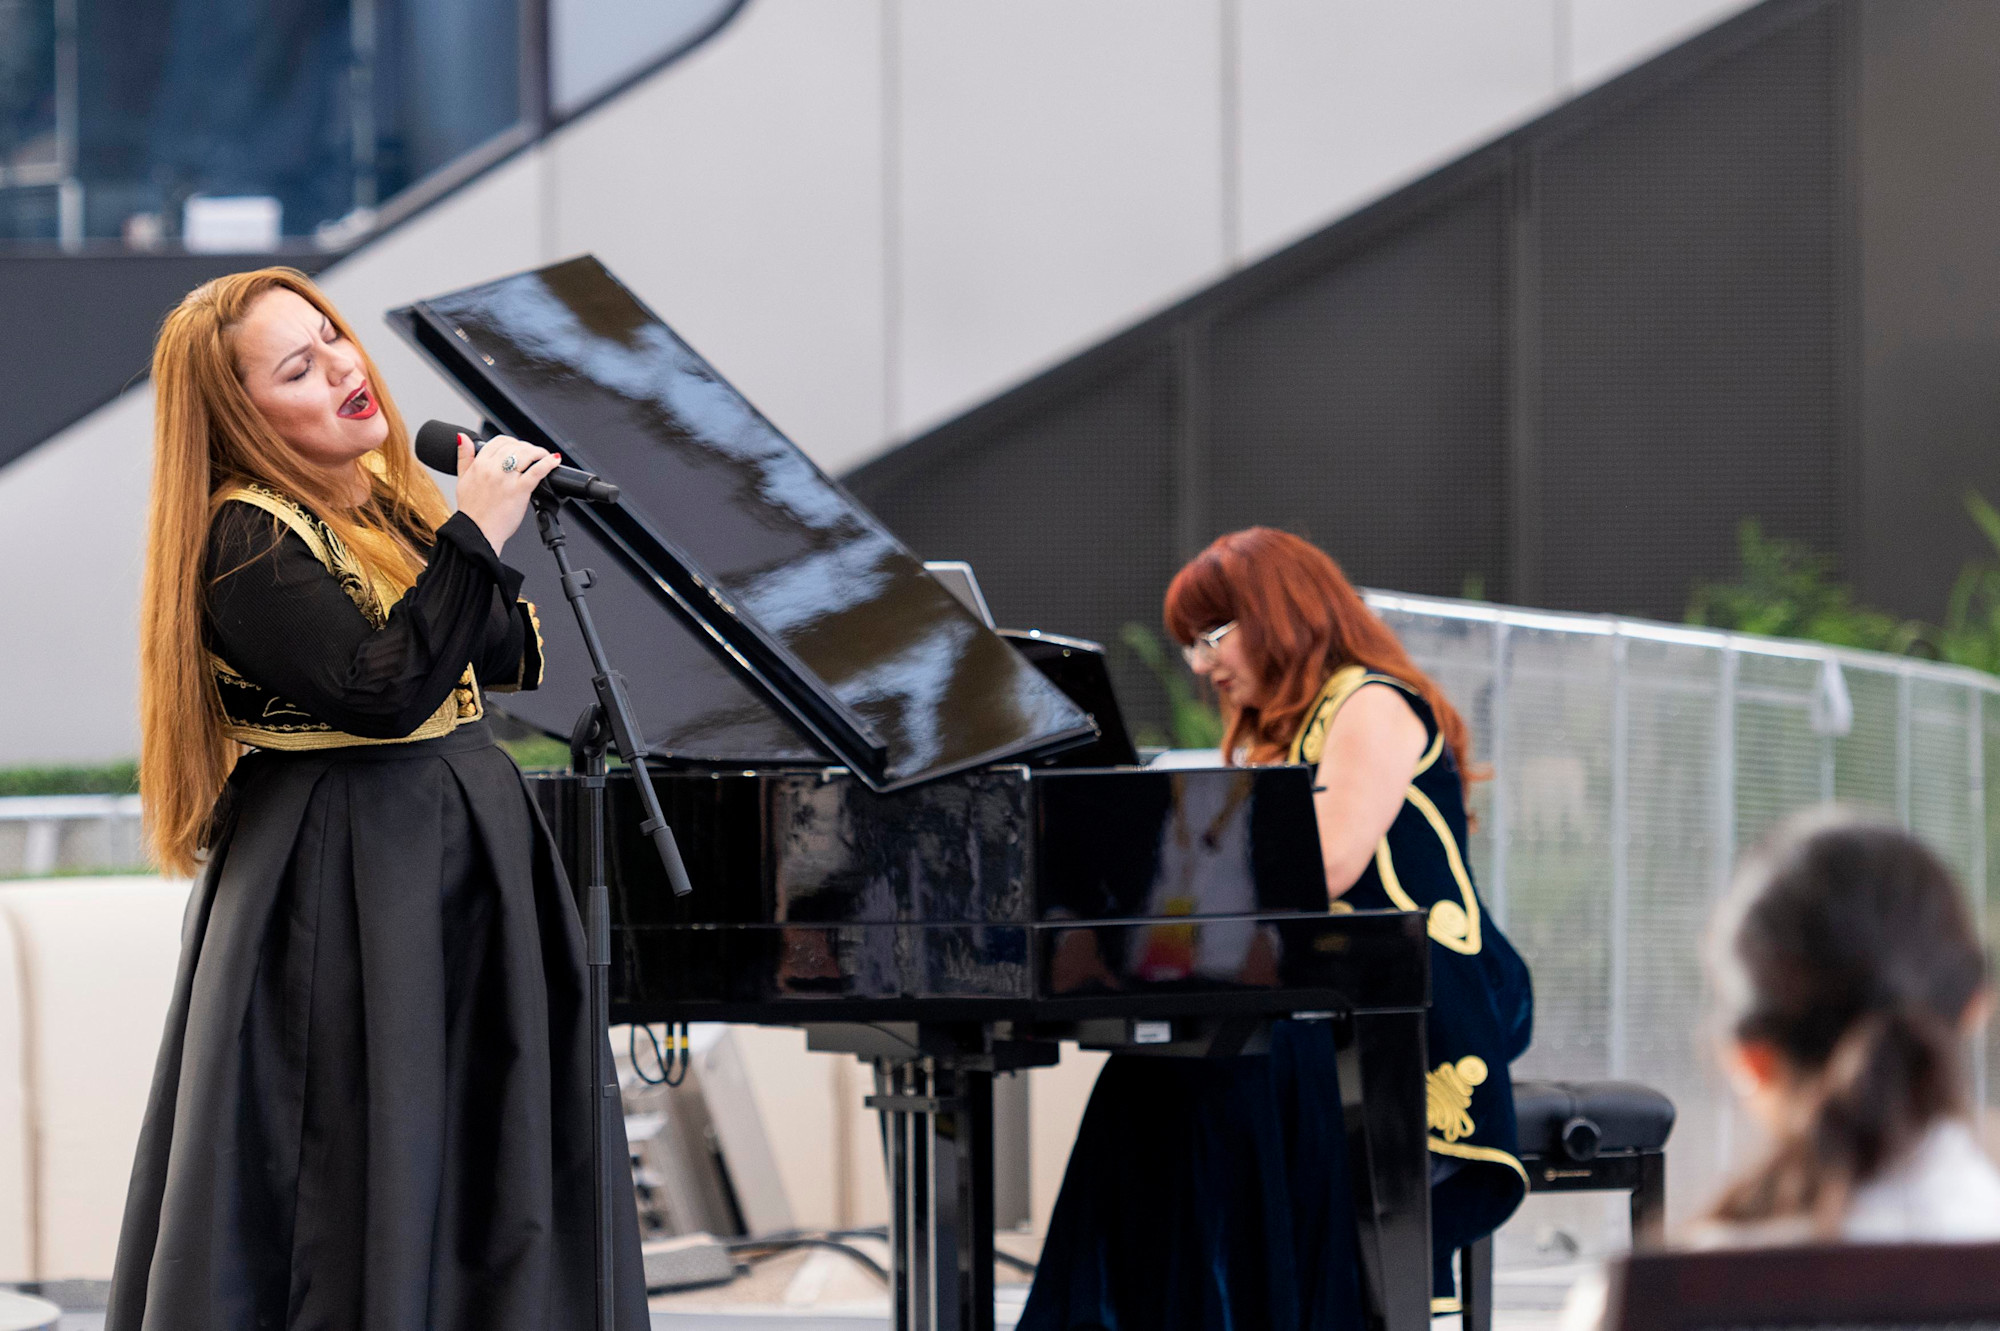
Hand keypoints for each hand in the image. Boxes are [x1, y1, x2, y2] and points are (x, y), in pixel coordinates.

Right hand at [454, 433, 559, 554]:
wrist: (477, 533)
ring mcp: (506, 480)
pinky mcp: (519, 491)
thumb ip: (464, 457)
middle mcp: (492, 469)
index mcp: (479, 465)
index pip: (499, 441)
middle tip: (533, 454)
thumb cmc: (472, 511)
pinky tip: (554, 460)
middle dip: (527, 447)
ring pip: (526, 454)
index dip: (512, 441)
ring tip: (544, 456)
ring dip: (538, 452)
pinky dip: (547, 463)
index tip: (519, 446)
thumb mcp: (462, 480)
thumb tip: (463, 438)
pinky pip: (536, 471)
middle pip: (514, 446)